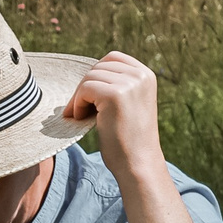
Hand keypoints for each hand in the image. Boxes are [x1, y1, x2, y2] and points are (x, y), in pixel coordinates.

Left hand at [63, 52, 160, 177]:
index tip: (90, 98)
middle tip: (80, 111)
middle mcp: (141, 75)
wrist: (137, 163)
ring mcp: (129, 84)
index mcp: (146, 75)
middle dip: (84, 88)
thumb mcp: (128, 103)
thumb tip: (88, 72)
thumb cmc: (127, 139)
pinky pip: (84, 89)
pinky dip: (76, 105)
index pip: (112, 58)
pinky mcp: (115, 95)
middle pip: (98, 67)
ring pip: (89, 77)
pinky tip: (80, 119)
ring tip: (81, 117)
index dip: (95, 75)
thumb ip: (116, 84)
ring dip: (78, 98)